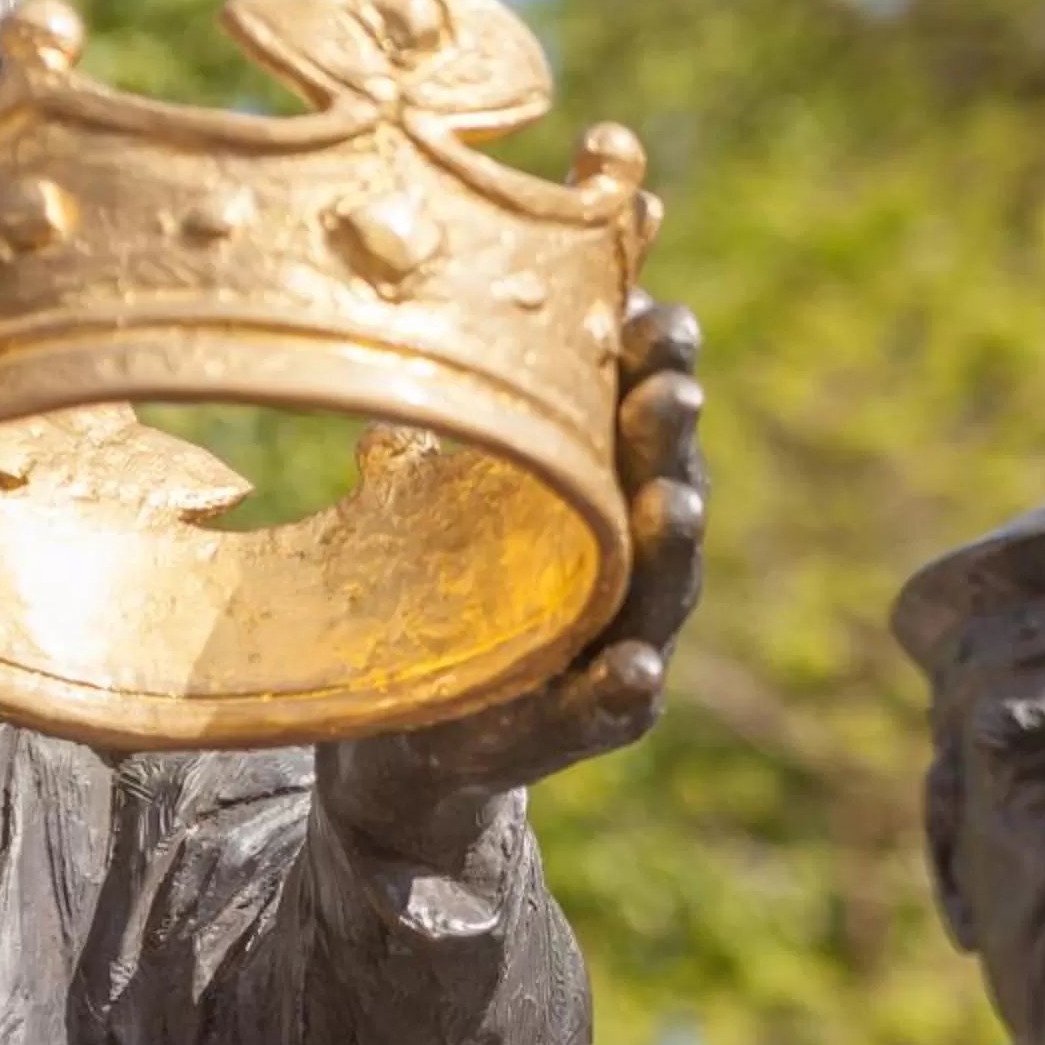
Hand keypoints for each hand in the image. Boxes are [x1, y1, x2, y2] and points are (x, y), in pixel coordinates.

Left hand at [318, 290, 704, 863]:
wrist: (408, 734)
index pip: (636, 411)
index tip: (651, 311)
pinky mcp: (590, 724)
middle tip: (671, 388)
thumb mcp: (415, 505)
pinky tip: (634, 666)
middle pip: (660, 486)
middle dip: (668, 438)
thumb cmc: (434, 592)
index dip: (652, 363)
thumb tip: (370, 344)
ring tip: (674, 504)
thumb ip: (411, 439)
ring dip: (670, 546)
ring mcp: (616, 641)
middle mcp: (623, 559)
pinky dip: (624, 688)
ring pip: (659, 590)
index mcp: (595, 489)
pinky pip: (616, 707)